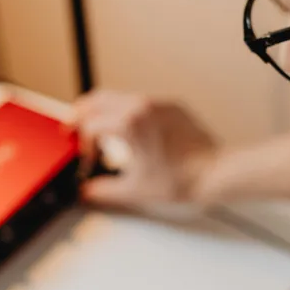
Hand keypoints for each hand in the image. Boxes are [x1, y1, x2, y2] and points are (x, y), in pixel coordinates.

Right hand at [73, 91, 217, 205]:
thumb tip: (87, 192)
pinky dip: (126, 112)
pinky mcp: (171, 105)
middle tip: (72, 128)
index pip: (90, 125)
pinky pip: (140, 101)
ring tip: (98, 129)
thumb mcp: (135, 190)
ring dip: (103, 111)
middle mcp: (141, 106)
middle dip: (81, 114)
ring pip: (118, 96)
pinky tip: (128, 131)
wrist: (216, 172)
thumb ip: (103, 191)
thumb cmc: (182, 179)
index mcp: (129, 123)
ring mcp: (157, 103)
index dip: (82, 145)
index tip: (87, 161)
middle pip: (97, 99)